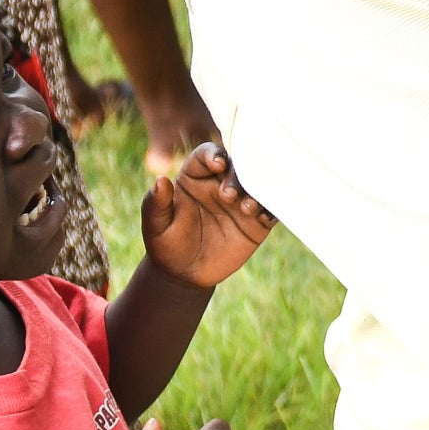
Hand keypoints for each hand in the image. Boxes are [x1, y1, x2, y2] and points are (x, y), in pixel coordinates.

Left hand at [141, 143, 275, 289]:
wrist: (185, 275)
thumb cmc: (166, 245)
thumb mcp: (155, 226)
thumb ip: (156, 204)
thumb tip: (160, 179)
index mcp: (195, 176)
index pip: (207, 154)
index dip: (213, 154)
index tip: (217, 164)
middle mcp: (221, 183)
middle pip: (236, 165)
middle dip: (236, 175)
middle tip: (229, 196)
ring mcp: (241, 201)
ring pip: (257, 184)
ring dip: (257, 190)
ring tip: (248, 208)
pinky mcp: (256, 222)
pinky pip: (271, 209)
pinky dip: (273, 209)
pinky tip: (265, 217)